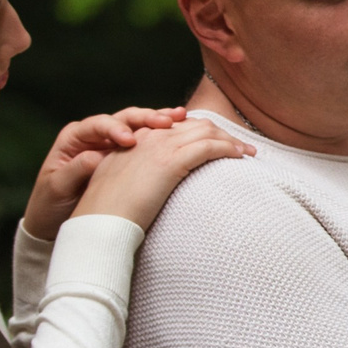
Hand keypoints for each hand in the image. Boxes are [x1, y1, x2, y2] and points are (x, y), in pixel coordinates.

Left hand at [23, 107, 193, 238]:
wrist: (52, 218)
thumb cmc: (50, 204)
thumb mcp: (58, 188)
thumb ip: (76, 170)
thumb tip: (97, 158)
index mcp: (76, 137)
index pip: (100, 125)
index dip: (116, 129)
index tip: (129, 141)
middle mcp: (97, 135)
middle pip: (125, 119)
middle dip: (147, 118)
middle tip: (166, 122)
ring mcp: (114, 144)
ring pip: (141, 126)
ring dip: (162, 121)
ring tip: (182, 118)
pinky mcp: (128, 156)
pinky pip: (148, 141)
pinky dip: (166, 136)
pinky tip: (184, 132)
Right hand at [68, 116, 254, 230]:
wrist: (99, 222)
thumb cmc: (108, 213)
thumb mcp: (121, 185)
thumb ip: (138, 176)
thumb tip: (152, 185)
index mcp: (136, 140)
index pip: (175, 127)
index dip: (198, 132)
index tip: (215, 142)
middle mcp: (148, 138)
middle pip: (193, 125)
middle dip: (220, 133)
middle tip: (240, 146)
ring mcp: (159, 147)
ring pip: (204, 132)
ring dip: (229, 140)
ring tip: (247, 151)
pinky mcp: (170, 162)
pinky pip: (208, 147)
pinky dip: (227, 148)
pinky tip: (240, 155)